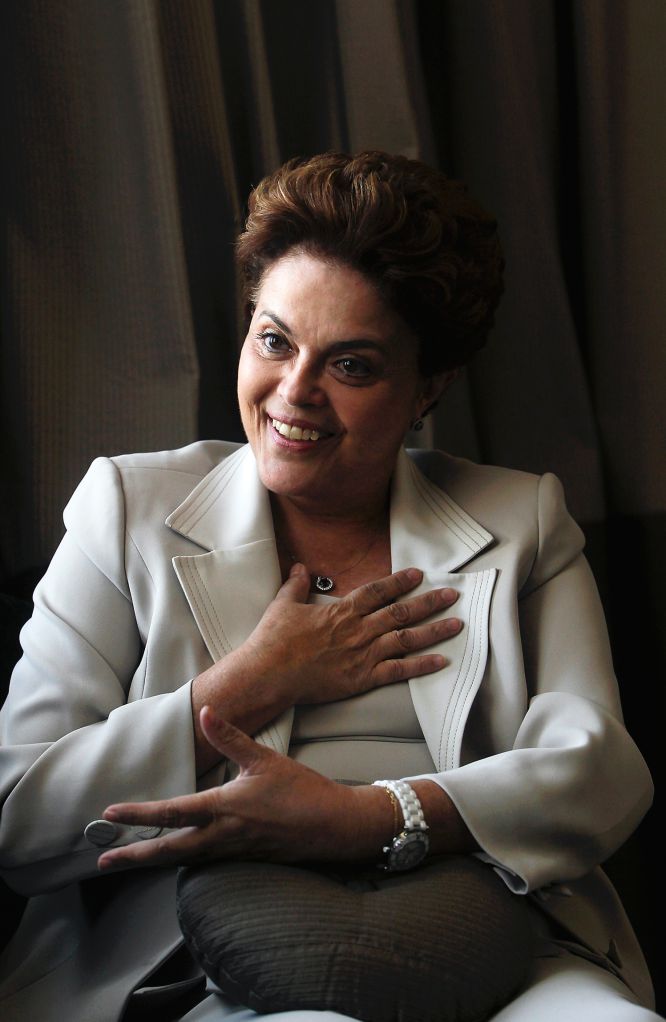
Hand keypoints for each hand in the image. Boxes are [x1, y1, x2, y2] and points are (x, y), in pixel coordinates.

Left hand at [98, 709, 374, 870]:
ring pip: (184, 860)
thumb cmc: (303, 791)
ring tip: (129, 862)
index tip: (110, 814)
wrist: (336, 827)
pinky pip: (204, 863)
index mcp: (226, 807)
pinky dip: (182, 862)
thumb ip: (231, 738)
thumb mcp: (266, 759)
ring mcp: (233, 852)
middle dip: (134, 857)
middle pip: (169, 850)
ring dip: (154, 861)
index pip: (173, 812)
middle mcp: (224, 835)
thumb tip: (207, 711)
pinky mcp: (245, 859)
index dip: (139, 814)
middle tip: (102, 862)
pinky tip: (175, 858)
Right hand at [228, 564, 460, 705]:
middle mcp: (359, 629)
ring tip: (456, 624)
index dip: (400, 581)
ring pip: (407, 639)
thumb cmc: (274, 640)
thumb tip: (300, 567)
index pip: (378, 590)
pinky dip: (422, 665)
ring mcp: (363, 654)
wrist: (269, 673)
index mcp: (342, 610)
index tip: (418, 575)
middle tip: (451, 596)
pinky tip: (441, 661)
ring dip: (434, 631)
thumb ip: (296, 585)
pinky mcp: (362, 678)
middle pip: (402, 612)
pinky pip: (399, 670)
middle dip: (429, 602)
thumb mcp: (283, 604)